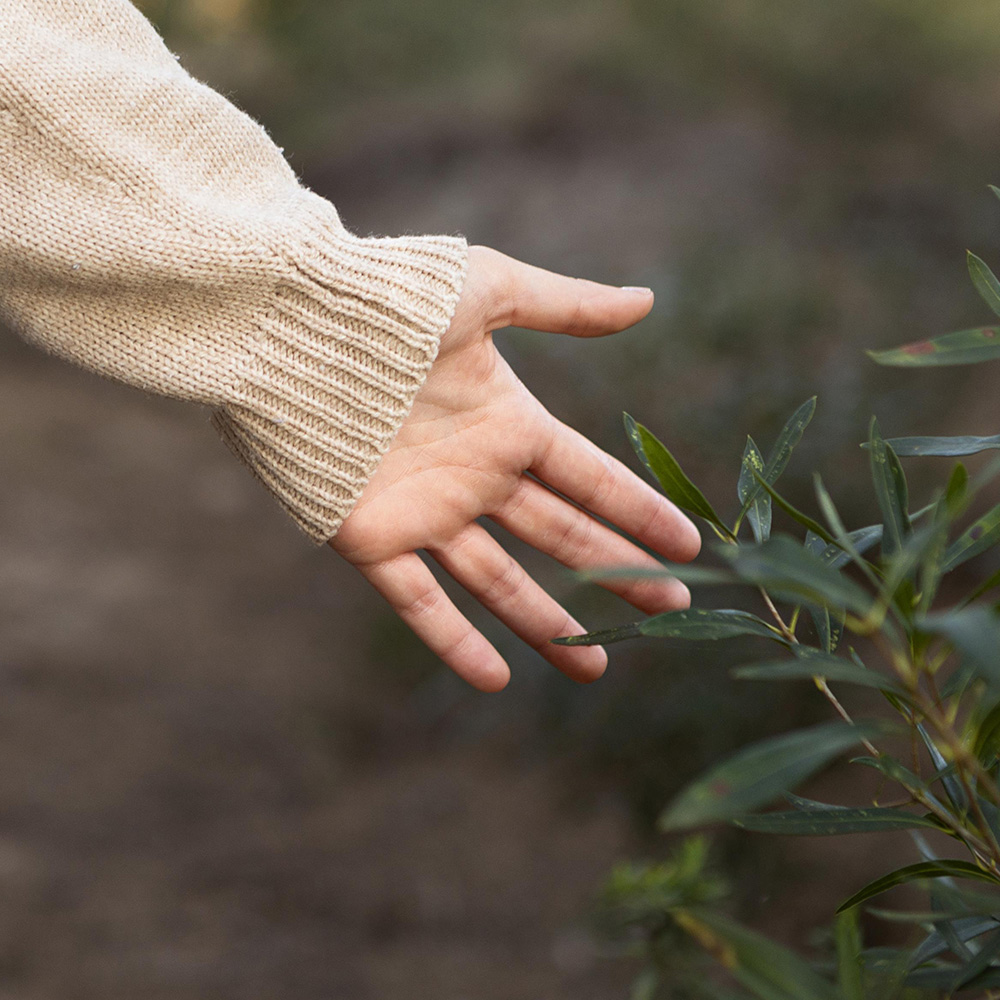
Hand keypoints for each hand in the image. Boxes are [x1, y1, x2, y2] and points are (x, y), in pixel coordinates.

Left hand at [331, 246, 700, 691]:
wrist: (291, 326)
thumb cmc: (392, 300)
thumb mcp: (490, 291)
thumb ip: (566, 307)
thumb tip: (647, 300)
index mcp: (509, 424)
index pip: (591, 479)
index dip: (640, 511)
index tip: (690, 545)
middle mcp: (477, 477)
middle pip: (561, 537)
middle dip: (618, 573)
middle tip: (671, 609)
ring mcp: (427, 513)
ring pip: (498, 582)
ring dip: (547, 624)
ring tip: (594, 665)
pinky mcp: (373, 539)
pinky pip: (419, 601)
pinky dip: (453, 642)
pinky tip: (496, 679)